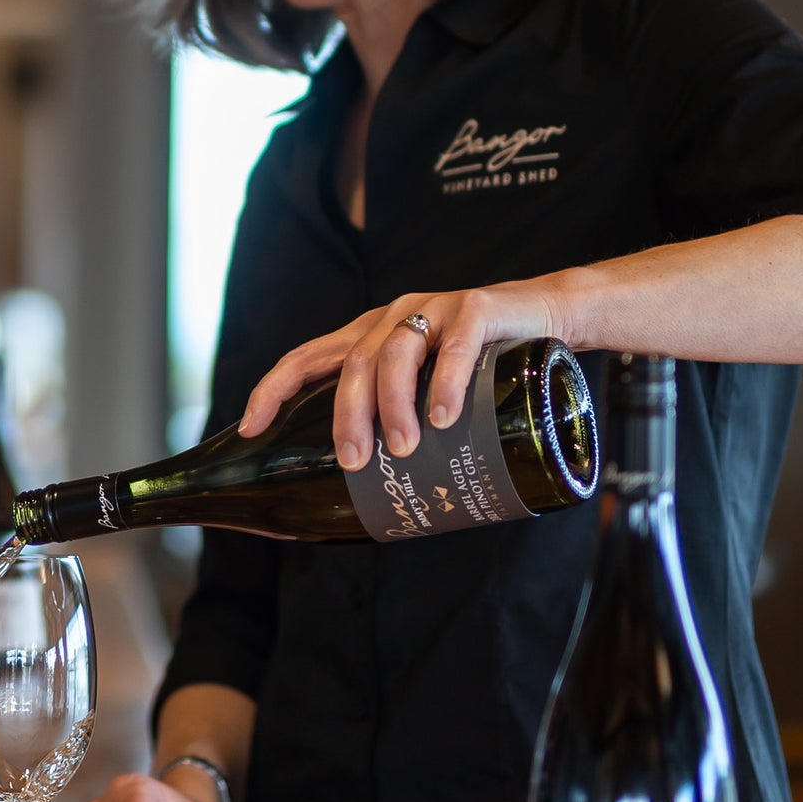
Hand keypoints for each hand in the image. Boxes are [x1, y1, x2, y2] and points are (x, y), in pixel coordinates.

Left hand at [238, 279, 576, 469]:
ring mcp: (435, 308)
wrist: (551, 317)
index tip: (250, 429)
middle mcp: (394, 318)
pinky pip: (455, 346)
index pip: (307, 357)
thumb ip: (404, 420)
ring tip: (403, 448)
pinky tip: (444, 418)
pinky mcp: (478, 309)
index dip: (273, 389)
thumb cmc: (484, 364)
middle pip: (353, 364)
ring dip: (394, 405)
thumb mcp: (432, 388)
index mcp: (371, 337)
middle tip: (355, 462)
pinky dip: (446, 383)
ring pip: (396, 354)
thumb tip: (377, 493)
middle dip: (347, 416)